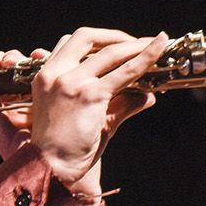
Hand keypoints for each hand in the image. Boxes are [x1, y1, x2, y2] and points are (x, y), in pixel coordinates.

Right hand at [0, 28, 166, 189]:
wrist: (51, 170)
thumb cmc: (66, 152)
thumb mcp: (90, 121)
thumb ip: (119, 105)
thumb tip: (148, 97)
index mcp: (45, 77)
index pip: (69, 44)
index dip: (96, 42)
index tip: (116, 46)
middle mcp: (55, 74)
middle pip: (86, 37)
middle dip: (114, 36)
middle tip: (137, 43)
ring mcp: (71, 82)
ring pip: (109, 51)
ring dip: (135, 46)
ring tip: (156, 44)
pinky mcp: (89, 95)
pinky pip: (124, 71)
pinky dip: (145, 57)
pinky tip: (160, 49)